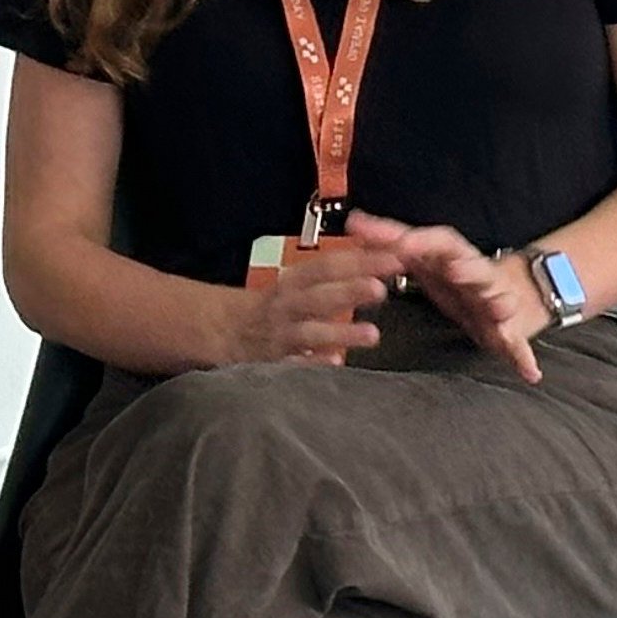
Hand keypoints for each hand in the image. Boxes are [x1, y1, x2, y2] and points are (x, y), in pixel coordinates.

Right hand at [231, 235, 408, 365]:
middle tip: (380, 290)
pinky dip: (313, 364)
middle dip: (349, 291)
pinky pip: (293, 365)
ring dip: (340, 332)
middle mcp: (287, 306)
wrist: (221, 330)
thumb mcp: (298, 283)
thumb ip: (335, 273)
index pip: (328, 267)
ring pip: (310, 332)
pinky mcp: (273, 363)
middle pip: (319, 296)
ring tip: (372, 334)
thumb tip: (379, 252)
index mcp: (295, 282)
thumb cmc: (276, 305)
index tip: (394, 258)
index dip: (360, 261)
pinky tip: (336, 362)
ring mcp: (279, 335)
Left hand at [343, 211, 550, 382]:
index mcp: (455, 255)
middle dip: (466, 269)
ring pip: (500, 300)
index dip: (422, 242)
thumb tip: (353, 222)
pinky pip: (517, 344)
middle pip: (474, 268)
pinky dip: (523, 357)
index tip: (401, 242)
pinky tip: (529, 372)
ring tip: (501, 309)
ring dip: (501, 303)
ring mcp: (495, 301)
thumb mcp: (423, 255)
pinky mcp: (507, 331)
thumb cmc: (455, 274)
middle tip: (454, 270)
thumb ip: (389, 240)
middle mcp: (478, 274)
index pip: (440, 242)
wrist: (508, 291)